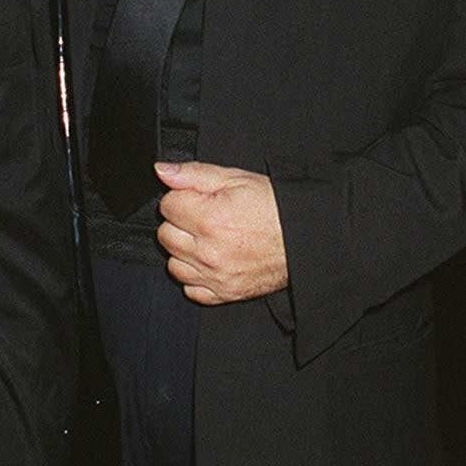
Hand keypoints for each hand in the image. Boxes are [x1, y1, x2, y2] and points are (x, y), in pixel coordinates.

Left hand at [156, 160, 287, 304]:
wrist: (303, 236)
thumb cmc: (274, 207)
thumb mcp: (235, 178)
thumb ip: (193, 174)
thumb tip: (162, 171)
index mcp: (209, 219)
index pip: (167, 206)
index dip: (181, 197)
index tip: (197, 199)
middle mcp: (208, 251)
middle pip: (165, 235)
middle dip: (180, 223)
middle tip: (203, 216)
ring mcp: (215, 276)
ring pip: (173, 264)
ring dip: (184, 251)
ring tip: (206, 239)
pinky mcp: (224, 294)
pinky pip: (190, 290)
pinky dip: (195, 276)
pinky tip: (209, 261)